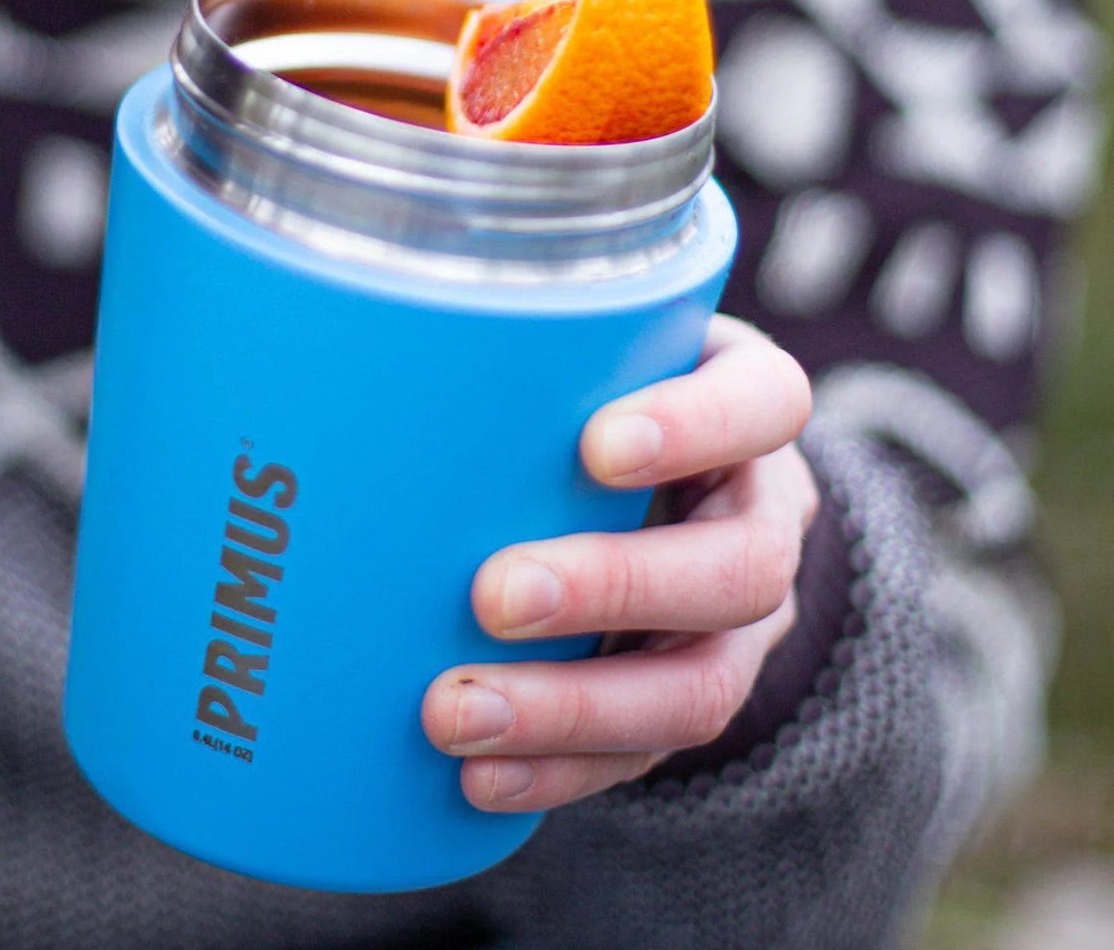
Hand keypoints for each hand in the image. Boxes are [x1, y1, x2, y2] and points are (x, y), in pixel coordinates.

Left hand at [422, 316, 816, 811]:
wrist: (665, 478)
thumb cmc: (599, 384)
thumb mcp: (590, 343)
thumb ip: (520, 341)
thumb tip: (348, 338)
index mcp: (748, 406)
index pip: (765, 402)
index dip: (695, 428)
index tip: (595, 446)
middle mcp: (761, 516)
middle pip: (741, 568)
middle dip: (615, 588)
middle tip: (494, 595)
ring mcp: (739, 622)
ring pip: (701, 685)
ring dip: (574, 707)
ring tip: (458, 712)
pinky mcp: (689, 694)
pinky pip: (645, 756)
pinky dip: (558, 770)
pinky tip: (477, 775)